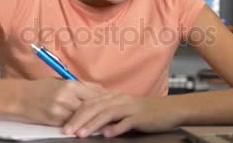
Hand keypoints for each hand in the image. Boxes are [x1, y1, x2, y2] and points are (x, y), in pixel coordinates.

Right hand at [17, 78, 104, 126]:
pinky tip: (87, 124)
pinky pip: (73, 123)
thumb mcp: (59, 81)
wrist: (19, 98)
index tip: (112, 100)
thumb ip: (77, 86)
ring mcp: (61, 111)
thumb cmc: (40, 88)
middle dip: (102, 109)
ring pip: (84, 116)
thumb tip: (97, 89)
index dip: (105, 97)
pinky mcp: (55, 122)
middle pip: (92, 104)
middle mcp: (67, 97)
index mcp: (69, 84)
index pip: (94, 91)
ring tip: (104, 120)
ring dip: (94, 118)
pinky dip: (81, 123)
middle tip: (112, 112)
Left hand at [62, 92, 180, 137]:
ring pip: (107, 113)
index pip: (89, 102)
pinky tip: (107, 134)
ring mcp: (130, 108)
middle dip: (78, 119)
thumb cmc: (144, 111)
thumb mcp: (123, 109)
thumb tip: (90, 122)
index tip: (64, 124)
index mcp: (113, 97)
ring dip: (92, 124)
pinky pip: (126, 122)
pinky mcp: (140, 117)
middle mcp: (119, 100)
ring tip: (81, 133)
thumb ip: (107, 113)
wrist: (168, 109)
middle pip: (94, 107)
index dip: (75, 113)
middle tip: (67, 130)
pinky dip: (116, 128)